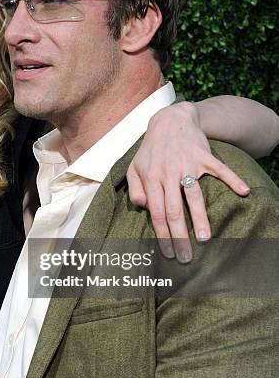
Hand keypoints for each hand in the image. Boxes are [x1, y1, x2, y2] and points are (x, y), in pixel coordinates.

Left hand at [127, 102, 249, 261]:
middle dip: (179, 237)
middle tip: (186, 257)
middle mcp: (168, 172)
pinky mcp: (204, 156)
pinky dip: (233, 179)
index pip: (156, 212)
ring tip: (205, 239)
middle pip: (174, 210)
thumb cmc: (151, 149)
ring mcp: (187, 164)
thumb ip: (135, 189)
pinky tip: (243, 192)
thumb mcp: (135, 167)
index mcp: (151, 177)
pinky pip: (220, 169)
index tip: (167, 252)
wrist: (170, 120)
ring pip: (194, 196)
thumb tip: (144, 208)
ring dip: (201, 219)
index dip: (162, 235)